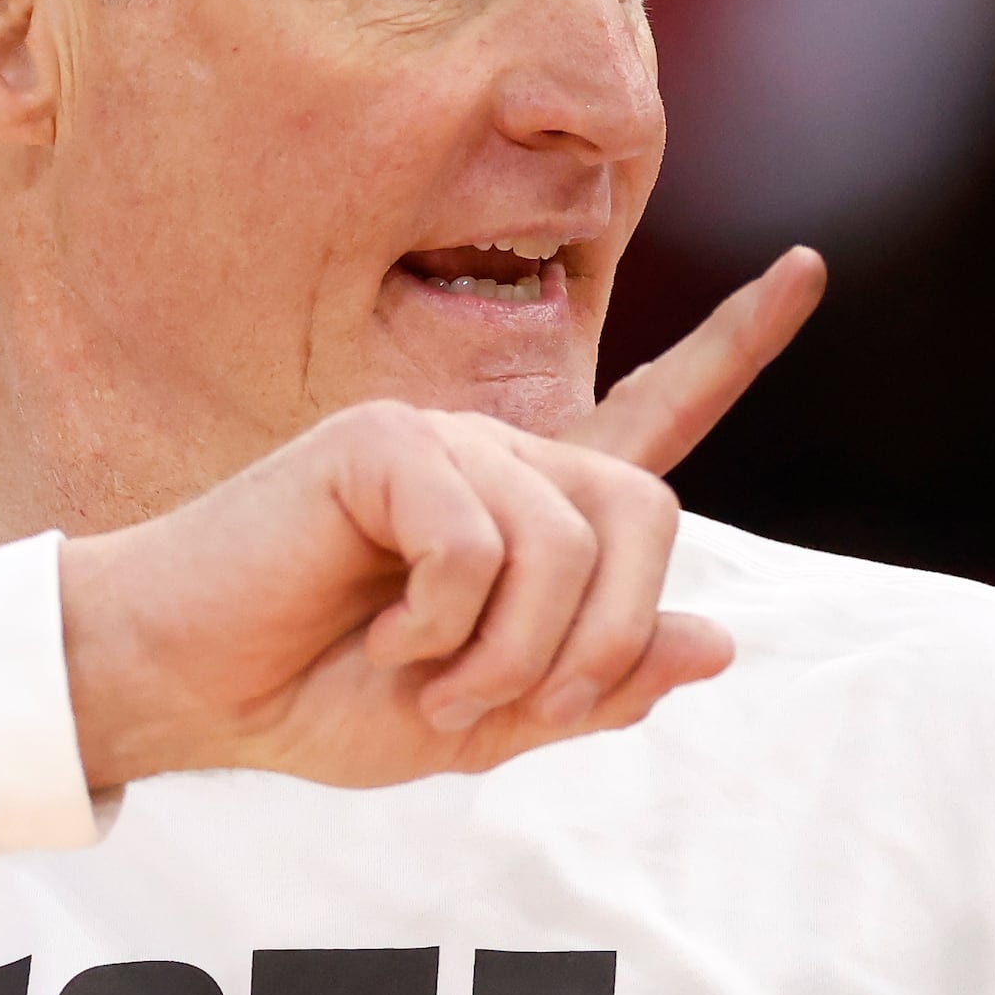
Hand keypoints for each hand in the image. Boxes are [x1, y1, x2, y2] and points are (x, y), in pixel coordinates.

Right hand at [58, 249, 824, 791]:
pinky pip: (478, 541)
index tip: (808, 269)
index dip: (735, 346)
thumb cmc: (311, 695)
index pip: (655, 418)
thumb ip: (592, 687)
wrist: (186, 685)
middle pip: (647, 512)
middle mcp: (499, 456)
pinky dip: (442, 625)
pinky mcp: (382, 442)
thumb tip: (719, 642)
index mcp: (528, 516)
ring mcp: (441, 439)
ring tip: (426, 686)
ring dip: (509, 657)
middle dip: (606, 638)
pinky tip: (383, 639)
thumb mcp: (477, 724)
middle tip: (525, 707)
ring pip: (565, 544)